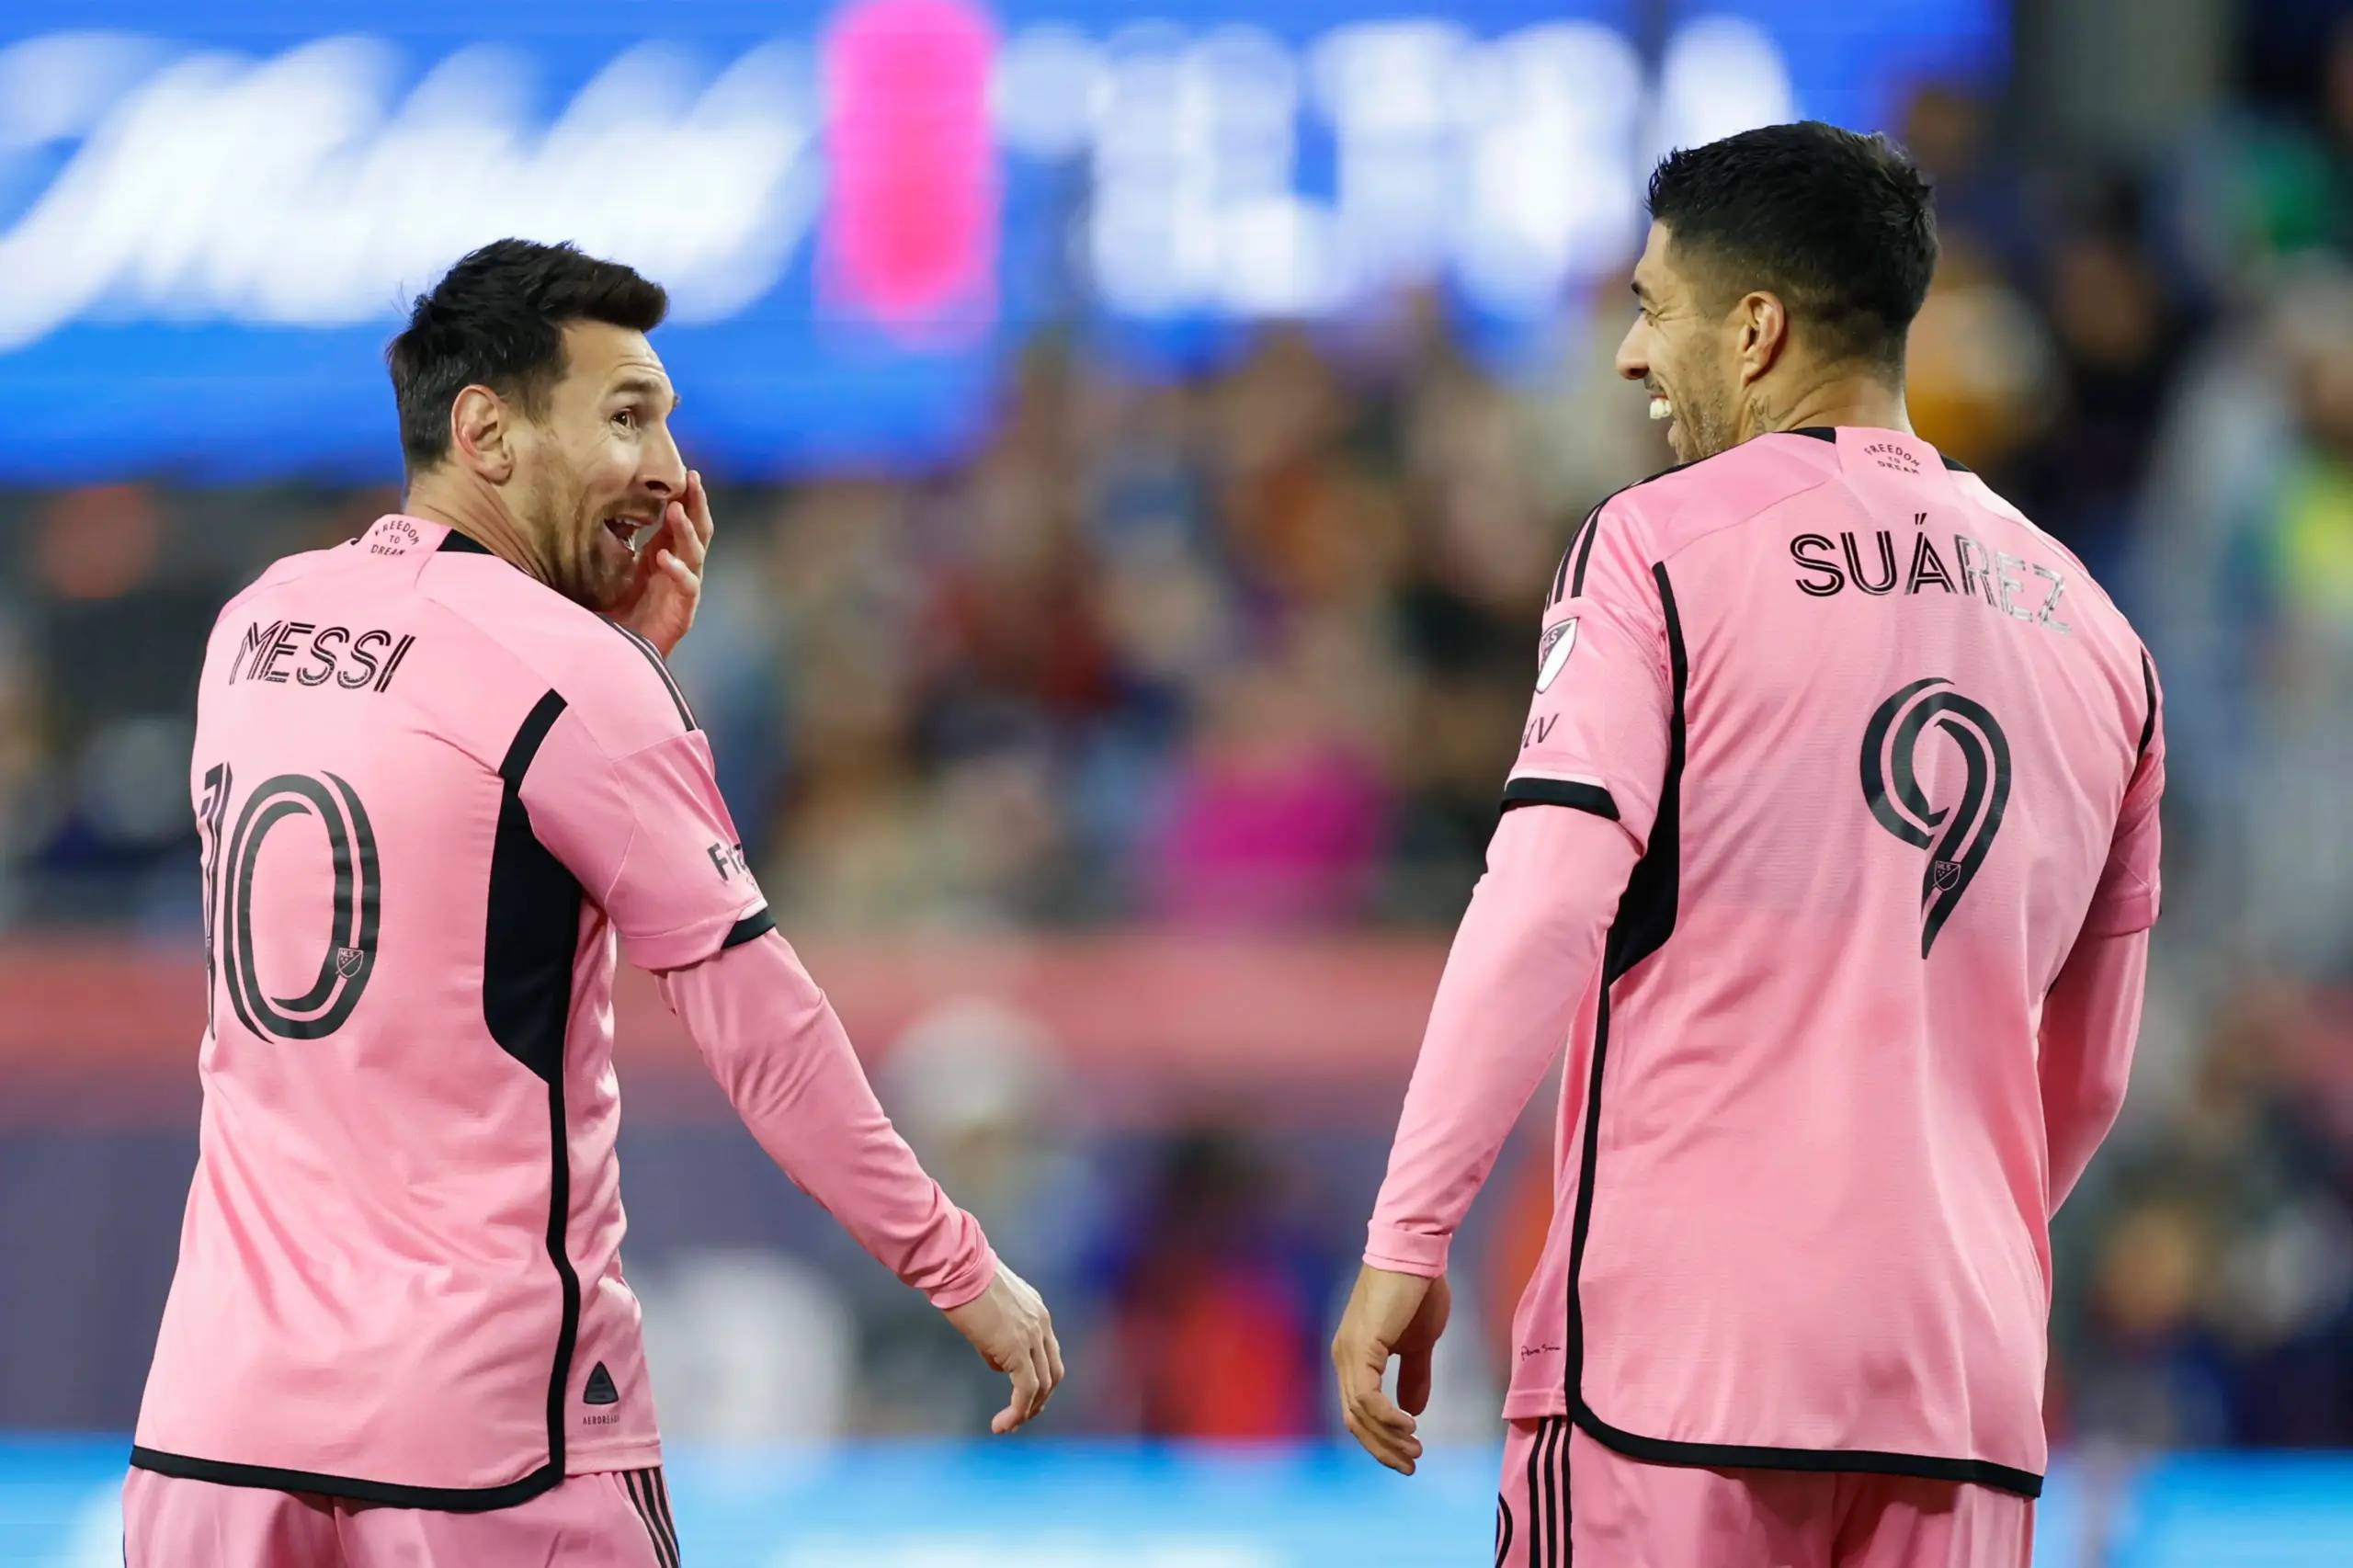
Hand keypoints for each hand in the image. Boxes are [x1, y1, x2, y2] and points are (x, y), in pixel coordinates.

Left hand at [613, 468, 714, 657]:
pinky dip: (678, 571)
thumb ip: (611, 543)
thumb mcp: (609, 569)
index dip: (685, 496)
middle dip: (697, 504)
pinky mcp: (683, 611)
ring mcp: (683, 589)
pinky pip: (687, 586)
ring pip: (695, 553)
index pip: (681, 520)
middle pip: (697, 529)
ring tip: (676, 511)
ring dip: (687, 531)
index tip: (684, 471)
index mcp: (664, 555)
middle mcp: (678, 568)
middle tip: (692, 479)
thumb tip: (594, 508)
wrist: (620, 655)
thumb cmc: (614, 612)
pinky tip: (664, 559)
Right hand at [942, 1262, 1064, 1434]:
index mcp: (1036, 1311)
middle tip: (1019, 1417)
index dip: (1038, 1379)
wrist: (958, 1269)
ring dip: (1027, 1411)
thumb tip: (998, 1363)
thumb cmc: (962, 1282)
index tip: (1021, 1397)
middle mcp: (1041, 1323)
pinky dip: (1018, 1410)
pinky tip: (1002, 1423)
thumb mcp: (987, 1310)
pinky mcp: (1017, 1349)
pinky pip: (1026, 1389)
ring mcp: (1032, 1336)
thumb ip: (998, 1337)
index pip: (1047, 1353)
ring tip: (1007, 1426)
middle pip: (1052, 1372)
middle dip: (1039, 1400)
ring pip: (1042, 1385)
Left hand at [1332, 1265, 1449, 1474]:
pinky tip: (1409, 1425)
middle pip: (1354, 1420)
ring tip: (1415, 1449)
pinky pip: (1368, 1397)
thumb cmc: (1418, 1292)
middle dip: (1383, 1448)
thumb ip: (1415, 1375)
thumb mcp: (1419, 1344)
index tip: (1408, 1456)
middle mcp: (1343, 1358)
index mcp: (1354, 1358)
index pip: (1358, 1412)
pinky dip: (1387, 1417)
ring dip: (1388, 1438)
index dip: (1380, 1439)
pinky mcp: (1362, 1347)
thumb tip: (1413, 1411)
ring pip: (1359, 1413)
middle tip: (1412, 1464)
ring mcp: (1349, 1353)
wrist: (1417, 1253)